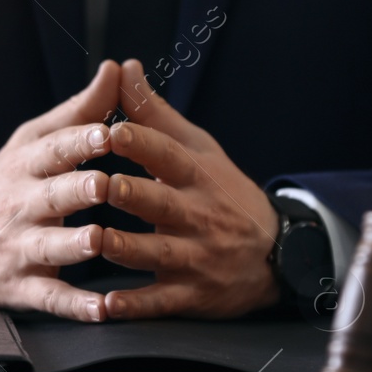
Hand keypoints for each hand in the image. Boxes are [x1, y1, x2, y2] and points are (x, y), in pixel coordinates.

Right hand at [0, 60, 121, 321]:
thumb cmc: (6, 183)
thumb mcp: (34, 141)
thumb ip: (80, 110)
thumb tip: (119, 68)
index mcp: (27, 165)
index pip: (53, 149)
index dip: (79, 142)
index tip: (107, 133)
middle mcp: (21, 205)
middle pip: (51, 196)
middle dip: (77, 190)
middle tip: (104, 184)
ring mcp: (20, 248)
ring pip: (48, 247)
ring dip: (73, 245)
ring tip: (98, 240)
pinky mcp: (23, 288)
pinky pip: (51, 298)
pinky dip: (75, 307)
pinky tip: (102, 311)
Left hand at [100, 59, 279, 319]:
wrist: (274, 254)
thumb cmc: (223, 192)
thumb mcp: (198, 148)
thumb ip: (154, 113)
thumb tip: (123, 67)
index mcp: (197, 175)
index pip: (168, 155)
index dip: (141, 142)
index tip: (111, 130)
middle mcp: (198, 215)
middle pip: (162, 203)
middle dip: (133, 194)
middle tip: (102, 185)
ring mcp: (195, 257)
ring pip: (158, 253)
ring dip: (126, 249)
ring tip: (97, 241)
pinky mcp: (191, 295)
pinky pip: (160, 301)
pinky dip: (135, 305)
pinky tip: (107, 305)